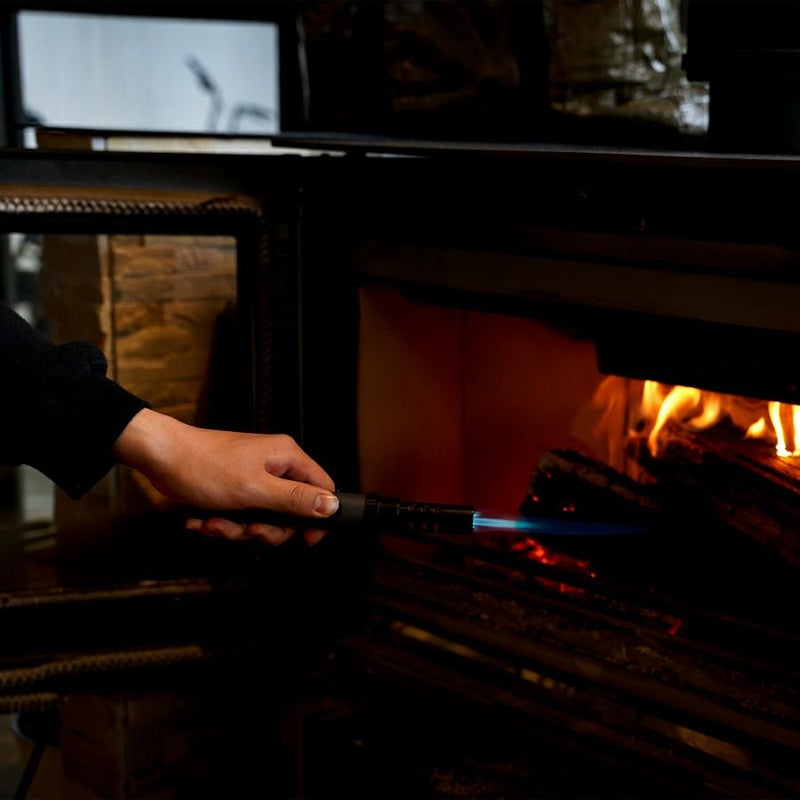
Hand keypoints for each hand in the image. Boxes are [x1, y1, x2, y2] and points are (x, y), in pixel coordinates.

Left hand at [113, 408, 338, 544]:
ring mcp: (252, 478)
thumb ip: (296, 499)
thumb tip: (331, 506)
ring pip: (262, 519)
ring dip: (236, 529)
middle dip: (266, 529)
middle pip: (290, 512)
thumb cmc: (203, 465)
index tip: (306, 538)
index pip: (322, 488)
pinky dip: (222, 523)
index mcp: (286, 457)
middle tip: (249, 530)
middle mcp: (273, 466)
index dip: (318, 516)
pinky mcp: (234, 489)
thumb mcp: (255, 489)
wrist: (160, 458)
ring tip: (215, 522)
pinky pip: (240, 517)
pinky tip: (203, 518)